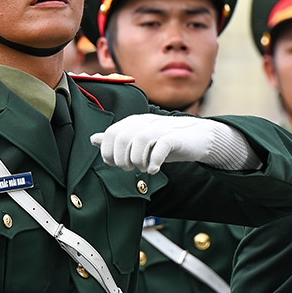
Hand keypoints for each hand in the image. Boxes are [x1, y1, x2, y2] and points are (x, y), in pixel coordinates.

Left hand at [91, 115, 255, 173]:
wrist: (198, 137)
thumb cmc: (166, 140)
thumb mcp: (139, 140)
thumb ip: (117, 140)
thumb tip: (93, 139)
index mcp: (134, 122)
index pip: (111, 134)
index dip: (109, 153)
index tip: (116, 164)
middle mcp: (145, 122)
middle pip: (122, 139)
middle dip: (122, 159)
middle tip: (130, 168)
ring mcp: (161, 128)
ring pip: (139, 141)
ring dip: (137, 161)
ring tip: (143, 168)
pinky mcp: (175, 137)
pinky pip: (160, 147)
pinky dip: (154, 161)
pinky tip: (154, 170)